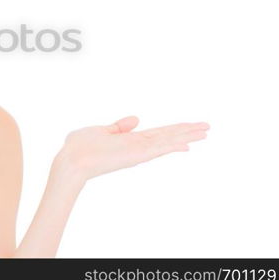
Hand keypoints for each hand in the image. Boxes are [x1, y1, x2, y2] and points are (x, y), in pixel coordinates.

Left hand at [55, 116, 210, 182]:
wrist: (71, 160)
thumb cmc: (79, 148)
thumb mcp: (100, 131)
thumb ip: (118, 126)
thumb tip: (137, 118)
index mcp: (129, 140)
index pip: (157, 133)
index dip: (174, 129)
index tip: (190, 126)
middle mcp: (137, 146)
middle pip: (167, 136)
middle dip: (187, 131)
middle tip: (207, 127)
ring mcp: (137, 151)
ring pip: (167, 141)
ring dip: (186, 136)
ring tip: (206, 132)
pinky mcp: (135, 155)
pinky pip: (157, 148)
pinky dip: (172, 145)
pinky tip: (188, 143)